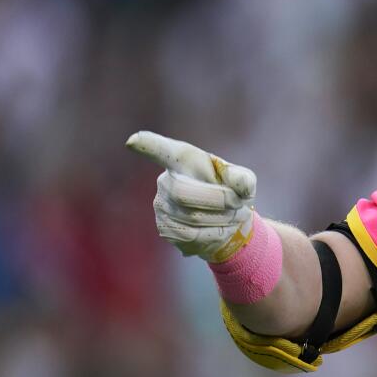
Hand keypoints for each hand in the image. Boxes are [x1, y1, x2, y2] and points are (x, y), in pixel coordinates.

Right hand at [127, 131, 256, 261]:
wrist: (228, 222)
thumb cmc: (232, 192)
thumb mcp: (243, 181)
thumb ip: (243, 179)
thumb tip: (239, 184)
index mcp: (184, 160)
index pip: (162, 150)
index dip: (147, 145)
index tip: (133, 141)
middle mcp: (166, 180)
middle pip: (183, 193)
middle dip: (218, 201)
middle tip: (239, 204)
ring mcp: (161, 205)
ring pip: (191, 218)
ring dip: (222, 220)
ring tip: (233, 217)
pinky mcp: (164, 227)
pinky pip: (190, 236)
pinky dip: (213, 235)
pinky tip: (219, 229)